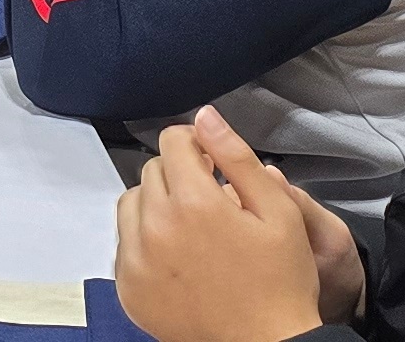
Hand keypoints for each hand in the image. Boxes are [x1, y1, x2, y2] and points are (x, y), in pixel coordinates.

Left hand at [114, 108, 355, 341]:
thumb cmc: (280, 280)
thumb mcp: (278, 211)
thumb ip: (237, 157)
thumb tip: (204, 116)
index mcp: (194, 203)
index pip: (173, 142)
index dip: (196, 145)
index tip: (212, 163)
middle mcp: (155, 228)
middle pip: (152, 171)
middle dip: (179, 174)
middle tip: (209, 200)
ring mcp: (136, 261)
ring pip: (131, 205)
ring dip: (156, 203)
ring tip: (190, 226)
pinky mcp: (128, 289)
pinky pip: (123, 245)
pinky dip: (144, 240)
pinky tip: (176, 256)